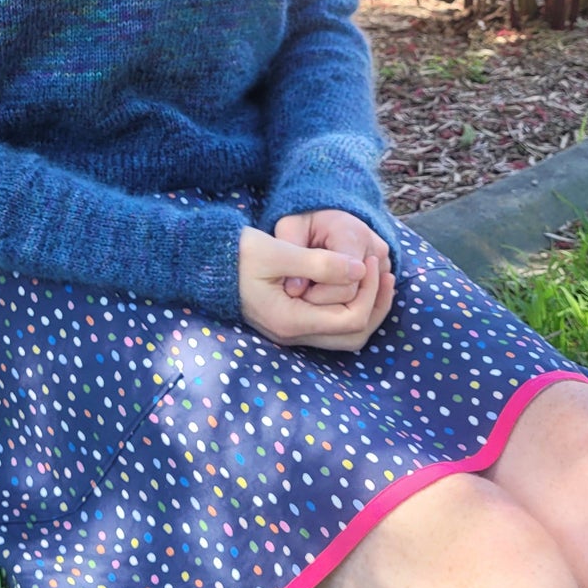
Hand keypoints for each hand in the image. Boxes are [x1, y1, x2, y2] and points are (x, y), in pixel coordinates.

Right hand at [238, 225, 393, 350]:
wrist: (205, 263)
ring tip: (375, 277)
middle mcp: (292, 335)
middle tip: (382, 271)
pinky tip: (354, 284)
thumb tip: (360, 270)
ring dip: (367, 309)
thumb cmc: (237, 254)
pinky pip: (333, 327)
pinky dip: (351, 309)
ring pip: (346, 336)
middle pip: (354, 335)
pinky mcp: (291, 324)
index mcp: (290, 320)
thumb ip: (320, 263)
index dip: (369, 291)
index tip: (367, 259)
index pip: (350, 318)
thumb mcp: (277, 252)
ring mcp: (292, 333)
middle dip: (376, 305)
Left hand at [273, 209, 390, 308]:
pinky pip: (368, 302)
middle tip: (301, 293)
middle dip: (324, 302)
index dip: (316, 295)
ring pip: (362, 303)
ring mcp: (384, 264)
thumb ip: (293, 259)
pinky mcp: (384, 275)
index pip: (344, 285)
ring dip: (335, 305)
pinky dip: (345, 304)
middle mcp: (376, 251)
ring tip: (312, 290)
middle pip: (354, 297)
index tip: (295, 290)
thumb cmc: (304, 225)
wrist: (324, 218)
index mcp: (353, 236)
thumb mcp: (290, 230)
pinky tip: (325, 292)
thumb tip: (296, 291)